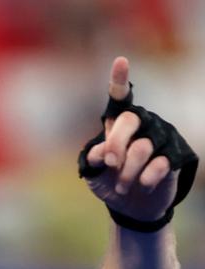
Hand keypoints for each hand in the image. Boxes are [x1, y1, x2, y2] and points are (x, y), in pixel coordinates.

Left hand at [81, 57, 177, 222]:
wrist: (131, 205)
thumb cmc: (109, 181)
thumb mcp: (94, 171)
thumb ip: (95, 157)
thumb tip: (103, 152)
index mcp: (119, 124)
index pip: (120, 98)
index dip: (119, 80)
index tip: (120, 61)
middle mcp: (143, 125)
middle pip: (129, 119)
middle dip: (115, 144)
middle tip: (110, 163)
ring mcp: (161, 139)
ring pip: (142, 148)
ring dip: (126, 172)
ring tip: (122, 186)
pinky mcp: (175, 157)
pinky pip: (158, 165)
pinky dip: (145, 179)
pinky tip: (143, 185)